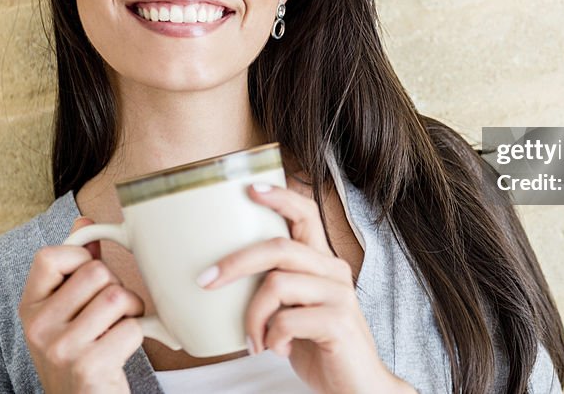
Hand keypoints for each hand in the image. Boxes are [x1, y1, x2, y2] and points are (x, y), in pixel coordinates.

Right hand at [18, 217, 145, 392]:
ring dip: (131, 310)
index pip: (49, 256)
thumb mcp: (68, 310)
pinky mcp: (88, 366)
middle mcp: (38, 327)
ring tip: (118, 328)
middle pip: (96, 272)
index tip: (90, 278)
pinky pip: (132, 327)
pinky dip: (138, 335)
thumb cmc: (80, 351)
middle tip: (110, 313)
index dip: (80, 258)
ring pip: (117, 296)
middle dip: (116, 287)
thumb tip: (85, 219)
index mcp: (30, 307)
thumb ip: (76, 266)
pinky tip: (122, 349)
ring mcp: (60, 348)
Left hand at [197, 184, 414, 393]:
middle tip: (206, 281)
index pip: (306, 213)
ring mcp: (338, 295)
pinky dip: (272, 337)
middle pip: (278, 246)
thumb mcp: (293, 310)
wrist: (358, 388)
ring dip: (253, 316)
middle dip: (235, 262)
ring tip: (254, 340)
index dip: (280, 197)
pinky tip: (277, 350)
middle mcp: (332, 270)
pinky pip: (287, 320)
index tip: (250, 189)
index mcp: (321, 262)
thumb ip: (274, 289)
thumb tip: (221, 278)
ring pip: (276, 284)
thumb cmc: (320, 347)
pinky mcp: (338, 321)